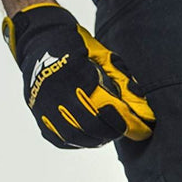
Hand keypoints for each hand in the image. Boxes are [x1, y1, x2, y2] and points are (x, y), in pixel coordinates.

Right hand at [2, 3, 154, 148]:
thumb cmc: (80, 49)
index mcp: (76, 74)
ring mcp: (43, 103)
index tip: (141, 130)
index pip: (107, 108)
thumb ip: (124, 83)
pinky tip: (90, 136)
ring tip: (108, 134)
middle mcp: (57, 90)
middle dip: (112, 132)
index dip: (126, 123)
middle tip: (124, 130)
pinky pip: (59, 137)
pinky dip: (77, 141)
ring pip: (73, 135)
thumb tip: (144, 113)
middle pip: (90, 125)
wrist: (40, 40)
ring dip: (96, 139)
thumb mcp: (106, 58)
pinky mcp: (37, 112)